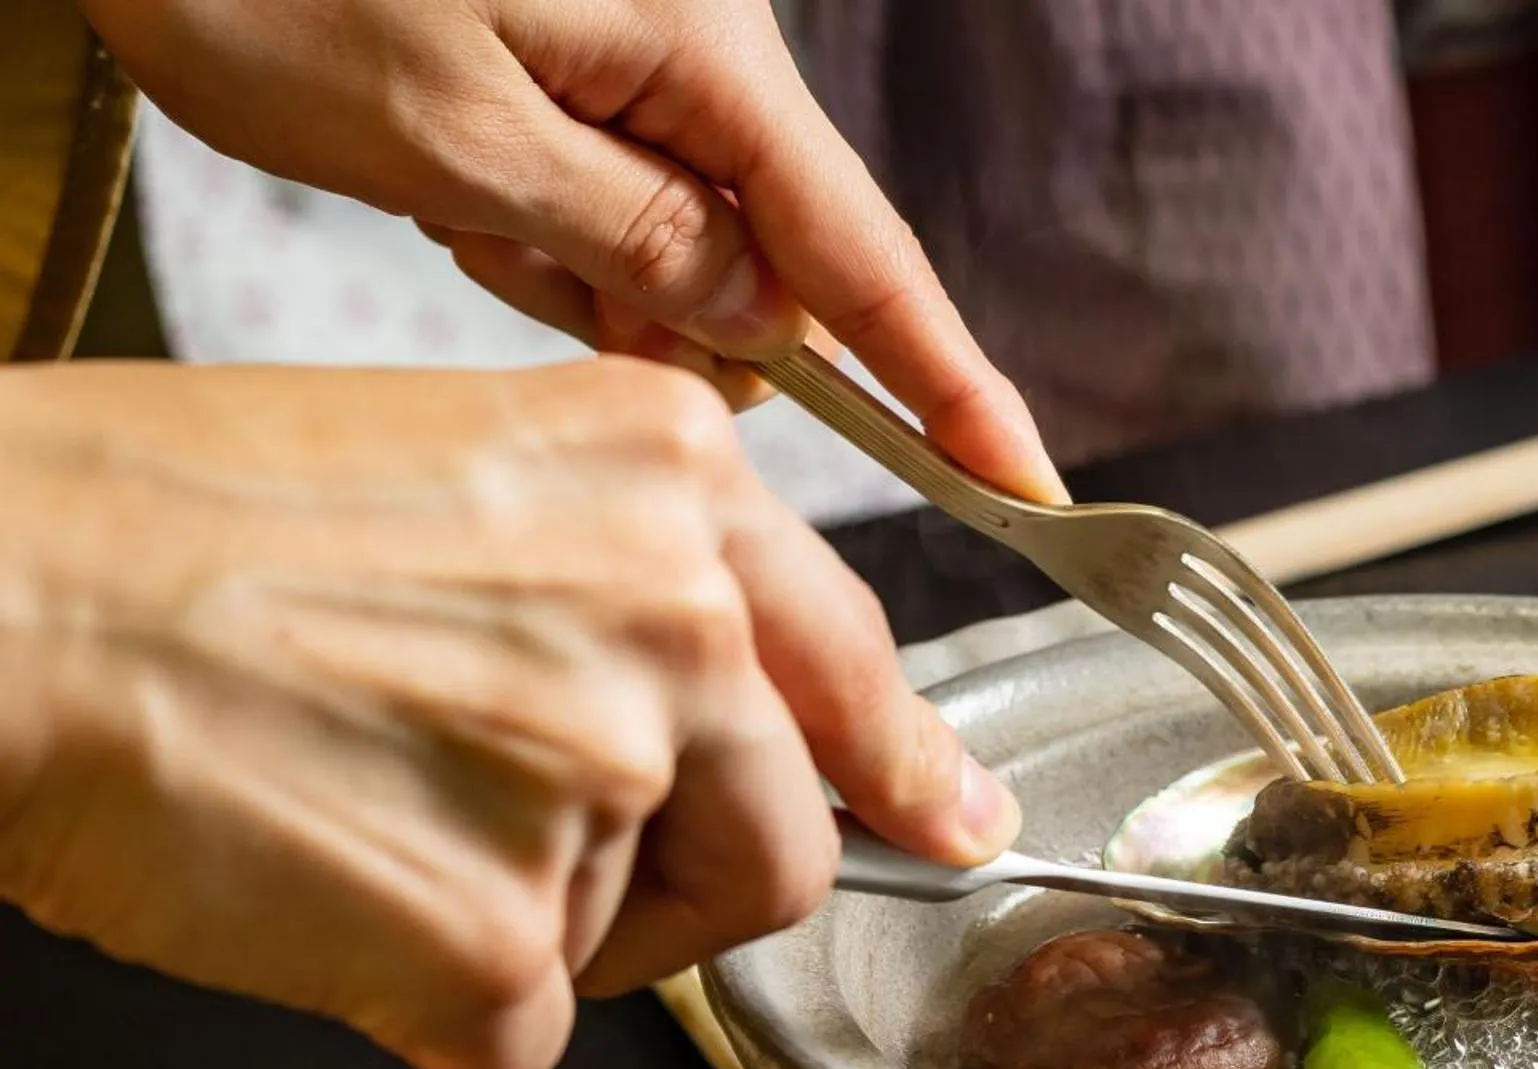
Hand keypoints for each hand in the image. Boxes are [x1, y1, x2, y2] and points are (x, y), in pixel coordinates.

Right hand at [0, 359, 1018, 1068]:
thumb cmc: (169, 519)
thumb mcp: (467, 467)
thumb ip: (629, 582)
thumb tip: (718, 718)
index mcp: (675, 484)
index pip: (852, 666)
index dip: (904, 767)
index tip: (949, 822)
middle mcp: (676, 622)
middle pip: (781, 847)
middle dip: (680, 890)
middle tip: (543, 878)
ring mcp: (598, 780)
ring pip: (627, 941)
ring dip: (514, 924)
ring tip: (359, 818)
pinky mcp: (499, 937)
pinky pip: (513, 1033)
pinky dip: (420, 1001)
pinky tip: (318, 893)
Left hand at [77, 0, 1065, 500]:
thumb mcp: (452, 137)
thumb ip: (634, 243)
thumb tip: (762, 325)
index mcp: (702, 54)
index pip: (863, 257)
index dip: (946, 384)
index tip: (1020, 481)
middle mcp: (701, 55)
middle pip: (766, 266)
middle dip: (663, 313)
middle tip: (514, 253)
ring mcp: (645, 66)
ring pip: (678, 252)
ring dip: (573, 270)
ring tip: (453, 191)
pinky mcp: (590, 78)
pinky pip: (613, 209)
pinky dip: (537, 231)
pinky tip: (453, 178)